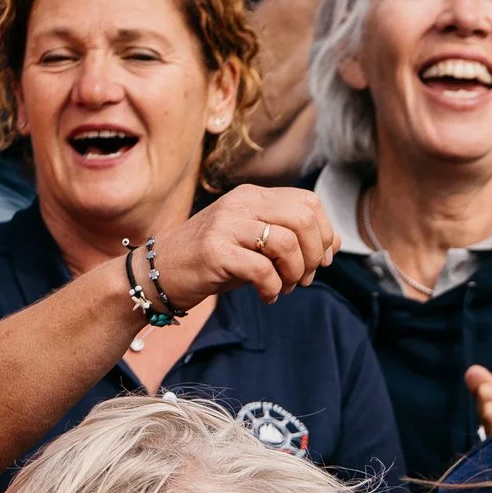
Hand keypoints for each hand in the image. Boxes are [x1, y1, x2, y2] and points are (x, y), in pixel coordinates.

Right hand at [145, 185, 337, 310]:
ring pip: (287, 242)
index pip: (309, 202)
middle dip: (314, 255)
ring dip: (295, 273)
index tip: (320, 260)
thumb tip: (334, 244)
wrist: (157, 274)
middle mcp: (240, 204)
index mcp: (253, 196)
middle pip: (303, 219)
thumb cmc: (213, 260)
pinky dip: (273, 288)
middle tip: (304, 278)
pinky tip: (267, 296)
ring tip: (284, 287)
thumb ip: (292, 238)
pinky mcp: (214, 251)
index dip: (324, 233)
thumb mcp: (255, 243)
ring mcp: (226, 225)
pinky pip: (262, 269)